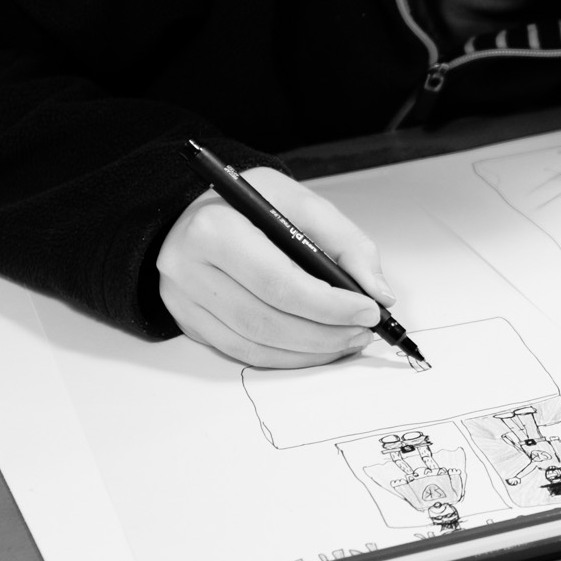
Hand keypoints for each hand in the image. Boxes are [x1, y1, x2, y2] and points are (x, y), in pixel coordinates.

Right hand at [157, 166, 395, 367]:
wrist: (203, 209)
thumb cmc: (252, 203)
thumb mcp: (302, 203)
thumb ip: (347, 243)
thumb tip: (378, 292)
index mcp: (214, 229)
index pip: (278, 282)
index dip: (329, 305)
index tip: (368, 310)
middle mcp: (188, 268)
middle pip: (265, 321)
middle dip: (324, 333)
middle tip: (362, 330)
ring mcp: (183, 300)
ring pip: (253, 345)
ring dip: (308, 351)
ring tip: (346, 339)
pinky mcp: (189, 321)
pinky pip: (241, 352)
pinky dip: (284, 357)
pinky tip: (314, 347)